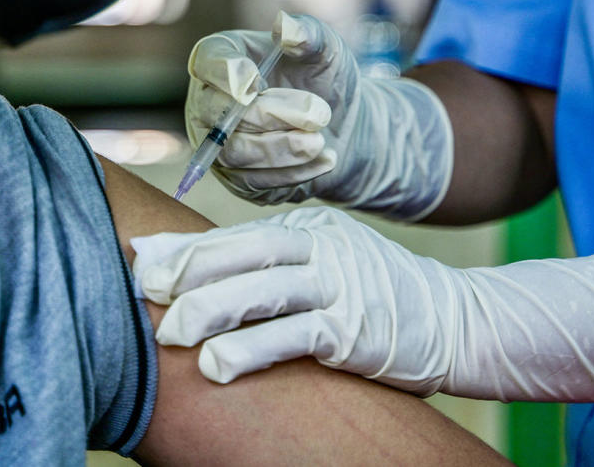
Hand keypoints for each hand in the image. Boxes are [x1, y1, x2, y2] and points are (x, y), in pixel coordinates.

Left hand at [133, 206, 593, 403]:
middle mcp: (319, 246)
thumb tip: (179, 266)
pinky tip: (219, 366)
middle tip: (143, 297)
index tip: (138, 268)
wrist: (455, 318)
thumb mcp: (318, 266)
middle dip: (186, 276)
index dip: (182, 252)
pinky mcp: (354, 326)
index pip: (232, 235)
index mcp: (304, 228)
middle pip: (239, 253)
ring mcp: (339, 283)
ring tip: (170, 336)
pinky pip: (293, 335)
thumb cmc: (369, 295)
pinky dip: (251, 349)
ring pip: (261, 291)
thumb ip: (259, 265)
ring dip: (210, 312)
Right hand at [184, 11, 452, 218]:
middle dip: (271, 114)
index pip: (207, 62)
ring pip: (235, 152)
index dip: (226, 73)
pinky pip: (254, 181)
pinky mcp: (238, 179)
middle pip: (220, 113)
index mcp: (223, 59)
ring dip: (283, 147)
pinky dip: (293, 172)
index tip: (255, 80)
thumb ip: (307, 34)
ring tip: (321, 139)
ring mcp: (219, 145)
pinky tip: (324, 158)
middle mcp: (209, 102)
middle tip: (319, 112)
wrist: (344, 127)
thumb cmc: (325, 79)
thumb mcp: (326, 50)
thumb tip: (284, 25)